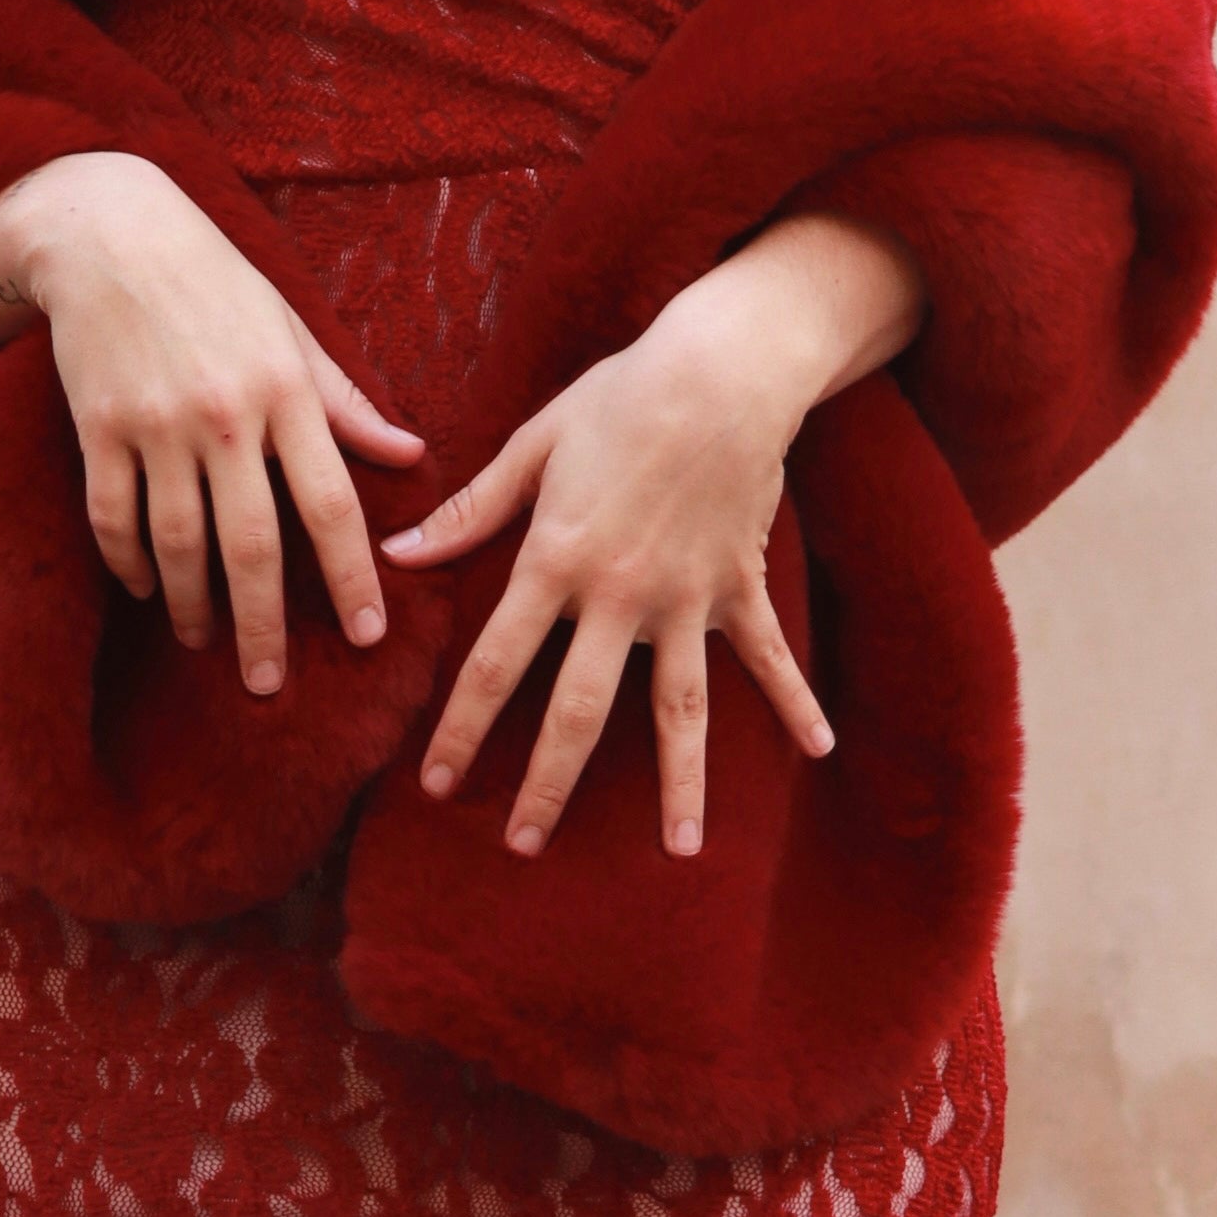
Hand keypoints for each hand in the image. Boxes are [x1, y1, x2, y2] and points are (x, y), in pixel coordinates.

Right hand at [0, 153, 418, 693]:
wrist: (109, 231)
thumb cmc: (215, 280)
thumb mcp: (292, 329)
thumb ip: (346, 402)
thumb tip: (413, 454)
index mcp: (286, 393)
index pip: (331, 504)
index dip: (352, 578)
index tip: (366, 636)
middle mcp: (225, 416)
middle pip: (251, 545)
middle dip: (263, 625)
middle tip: (269, 684)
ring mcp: (157, 425)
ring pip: (178, 543)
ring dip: (190, 606)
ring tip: (202, 643)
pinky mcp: (99, 427)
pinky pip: (113, 516)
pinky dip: (129, 563)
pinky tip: (145, 590)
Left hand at [385, 282, 842, 859]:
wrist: (722, 368)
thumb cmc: (620, 395)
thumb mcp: (534, 445)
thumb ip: (471, 511)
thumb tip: (400, 554)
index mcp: (556, 561)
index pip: (497, 664)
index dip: (461, 729)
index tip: (436, 783)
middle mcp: (620, 596)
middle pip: (579, 711)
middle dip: (548, 783)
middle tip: (523, 845)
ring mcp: (687, 600)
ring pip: (680, 711)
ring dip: (679, 784)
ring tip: (678, 849)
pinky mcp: (739, 587)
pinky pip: (768, 659)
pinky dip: (794, 703)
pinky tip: (816, 750)